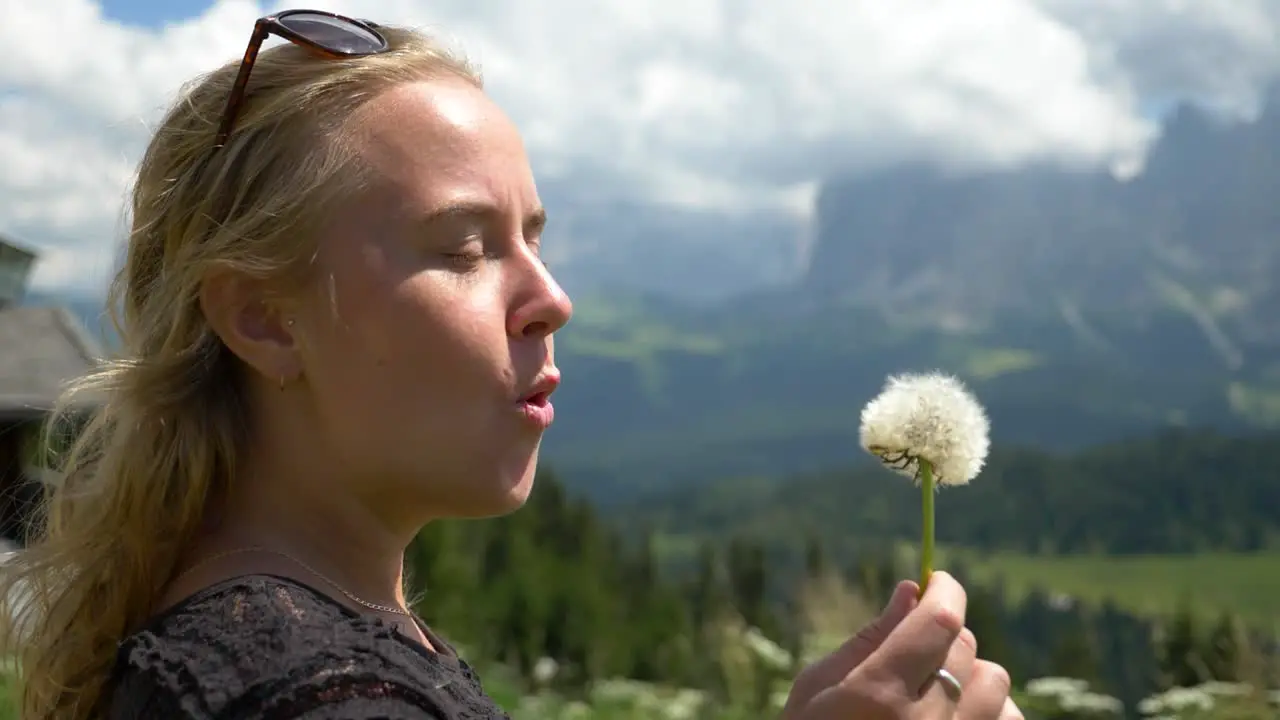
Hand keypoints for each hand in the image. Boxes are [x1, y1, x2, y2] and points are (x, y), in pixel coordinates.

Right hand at [781, 572, 1021, 718]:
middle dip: (944, 635)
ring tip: (938, 689)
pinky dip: (991, 713)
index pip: (940, 621)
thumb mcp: (818, 688)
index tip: (937, 582)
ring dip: (972, 675)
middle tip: (917, 647)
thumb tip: (911, 590)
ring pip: (997, 684)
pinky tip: (959, 717)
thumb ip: (870, 638)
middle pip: (967, 647)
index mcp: (877, 696)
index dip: (945, 591)